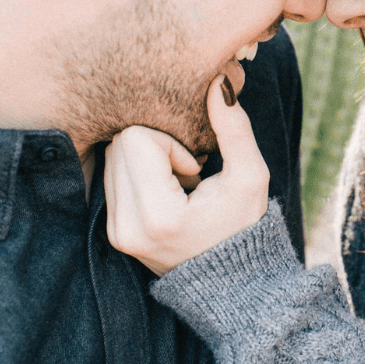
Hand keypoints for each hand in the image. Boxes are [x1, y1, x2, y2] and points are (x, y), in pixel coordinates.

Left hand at [105, 76, 270, 274]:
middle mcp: (126, 228)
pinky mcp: (113, 232)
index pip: (135, 139)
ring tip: (180, 189)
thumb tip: (216, 81)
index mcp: (157, 217)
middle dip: (156, 148)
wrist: (233, 283)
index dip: (170, 144)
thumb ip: (234, 128)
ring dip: (147, 162)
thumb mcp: (251, 178)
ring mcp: (116, 232)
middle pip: (120, 144)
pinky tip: (169, 196)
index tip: (196, 171)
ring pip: (113, 157)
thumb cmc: (245, 227)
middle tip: (188, 177)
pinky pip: (113, 176)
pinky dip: (140, 176)